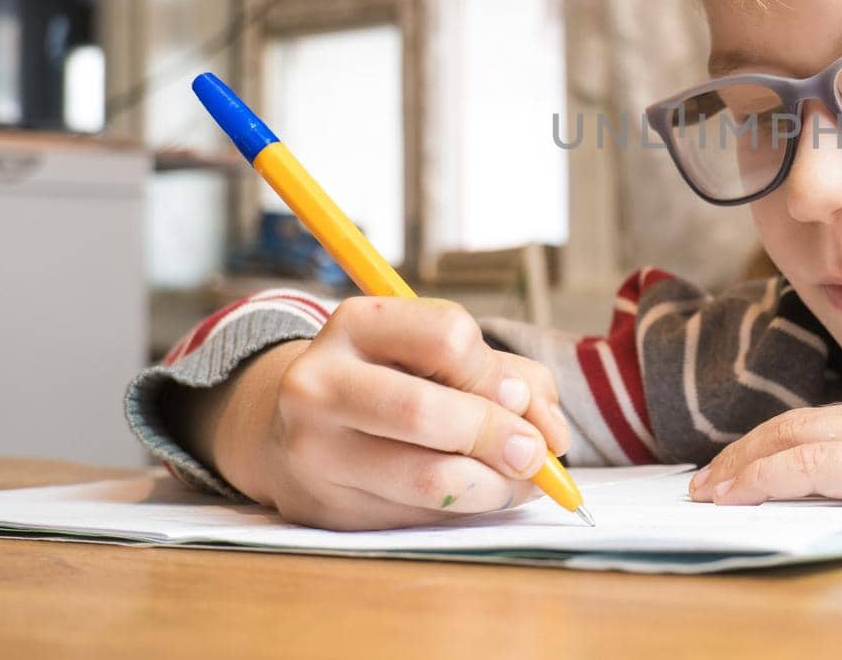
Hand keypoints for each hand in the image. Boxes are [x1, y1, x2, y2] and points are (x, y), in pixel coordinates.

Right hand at [212, 296, 571, 529]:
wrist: (289, 428)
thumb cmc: (391, 380)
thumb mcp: (438, 354)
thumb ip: (509, 376)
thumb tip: (552, 435)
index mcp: (358, 324)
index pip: (448, 337)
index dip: (496, 373)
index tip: (518, 398)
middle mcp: (321, 383)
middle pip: (428, 412)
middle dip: (498, 437)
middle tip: (533, 454)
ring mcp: (314, 451)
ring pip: (426, 479)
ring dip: (492, 486)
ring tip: (515, 481)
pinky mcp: (326, 509)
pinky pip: (417, 517)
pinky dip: (464, 510)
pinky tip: (475, 494)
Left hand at [687, 345, 841, 507]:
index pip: (831, 425)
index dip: (781, 442)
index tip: (748, 464)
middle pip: (798, 426)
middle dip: (746, 453)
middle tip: (705, 481)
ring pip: (793, 441)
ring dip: (742, 465)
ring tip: (706, 492)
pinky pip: (810, 466)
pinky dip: (763, 476)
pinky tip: (735, 495)